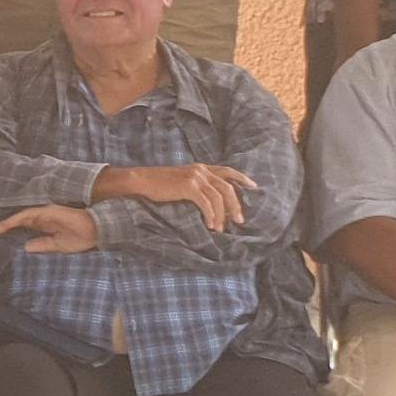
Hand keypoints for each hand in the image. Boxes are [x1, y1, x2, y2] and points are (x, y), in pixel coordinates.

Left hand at [0, 205, 98, 254]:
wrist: (96, 232)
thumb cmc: (81, 237)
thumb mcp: (57, 245)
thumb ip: (42, 244)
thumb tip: (26, 248)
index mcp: (46, 224)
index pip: (25, 225)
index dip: (12, 228)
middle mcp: (44, 217)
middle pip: (20, 219)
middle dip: (5, 225)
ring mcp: (46, 212)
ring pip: (22, 216)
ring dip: (8, 222)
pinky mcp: (49, 211)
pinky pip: (30, 214)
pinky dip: (18, 218)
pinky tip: (8, 224)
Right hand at [97, 163, 259, 232]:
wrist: (142, 181)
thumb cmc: (159, 184)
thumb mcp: (182, 180)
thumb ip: (197, 185)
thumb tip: (210, 200)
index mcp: (201, 168)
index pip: (227, 171)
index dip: (242, 178)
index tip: (254, 187)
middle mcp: (201, 170)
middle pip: (227, 187)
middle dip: (236, 205)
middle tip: (240, 220)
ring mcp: (195, 177)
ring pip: (218, 197)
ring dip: (223, 215)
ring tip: (222, 228)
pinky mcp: (188, 186)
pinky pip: (206, 203)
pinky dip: (211, 215)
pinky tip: (211, 225)